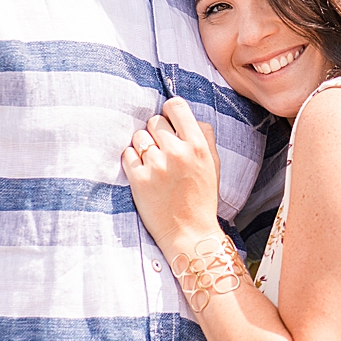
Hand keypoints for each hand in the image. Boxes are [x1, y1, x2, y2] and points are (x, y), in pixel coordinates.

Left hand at [120, 97, 221, 258]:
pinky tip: (142, 171)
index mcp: (197, 145)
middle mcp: (177, 152)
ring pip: (139, 136)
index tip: (169, 121)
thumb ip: (204, 135)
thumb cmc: (202, 197)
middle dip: (156, 131)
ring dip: (143, 146)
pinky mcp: (138, 180)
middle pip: (154, 120)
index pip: (176, 106)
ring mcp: (156, 166)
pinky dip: (132, 160)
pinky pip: (127, 154)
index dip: (170, 111)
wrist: (190, 233)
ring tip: (152, 162)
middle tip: (161, 148)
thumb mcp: (213, 163)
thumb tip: (188, 116)